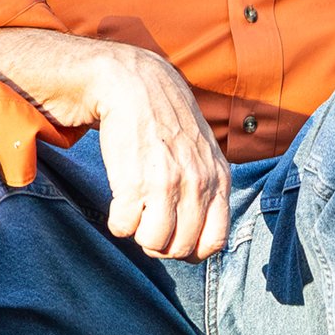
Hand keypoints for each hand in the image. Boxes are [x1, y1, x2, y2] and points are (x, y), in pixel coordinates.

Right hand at [0, 28, 233, 258]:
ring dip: (138, 236)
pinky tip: (118, 204)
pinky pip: (123, 227)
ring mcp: (165, 183)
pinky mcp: (132, 180)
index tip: (175, 237)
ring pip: (153, 243)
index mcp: (217, 179)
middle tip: (148, 225)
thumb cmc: (166, 121)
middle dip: (162, 246)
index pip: (214, 242)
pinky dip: (117, 223)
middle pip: (181, 248)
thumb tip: (202, 235)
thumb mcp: (203, 151)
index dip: (192, 250)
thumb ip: (209, 188)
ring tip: (134, 215)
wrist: (134, 84)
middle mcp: (196, 184)